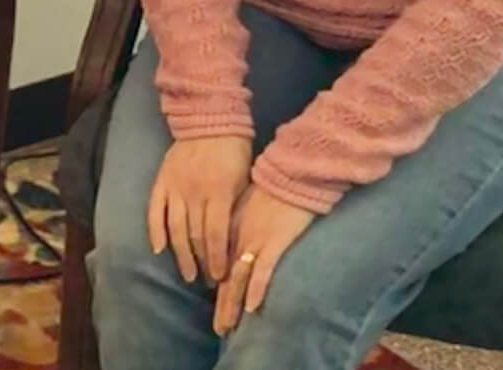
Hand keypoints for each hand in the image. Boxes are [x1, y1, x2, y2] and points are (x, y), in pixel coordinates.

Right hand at [147, 136, 250, 284]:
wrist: (209, 119)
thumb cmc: (235, 151)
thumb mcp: (244, 180)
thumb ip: (235, 208)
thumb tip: (232, 240)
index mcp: (218, 192)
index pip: (216, 234)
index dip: (217, 258)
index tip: (220, 277)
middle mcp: (194, 192)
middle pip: (195, 235)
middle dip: (201, 262)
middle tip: (206, 281)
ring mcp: (175, 187)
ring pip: (175, 228)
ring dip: (180, 254)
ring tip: (186, 274)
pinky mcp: (162, 181)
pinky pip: (155, 209)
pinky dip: (155, 230)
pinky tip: (158, 249)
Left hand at [213, 185, 314, 334]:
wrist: (288, 173)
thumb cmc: (267, 188)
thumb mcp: (241, 206)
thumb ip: (232, 226)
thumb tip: (226, 244)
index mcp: (228, 229)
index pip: (217, 264)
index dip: (215, 287)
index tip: (213, 306)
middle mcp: (237, 238)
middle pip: (225, 277)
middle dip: (222, 304)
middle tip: (218, 328)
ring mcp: (255, 241)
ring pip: (239, 278)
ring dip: (233, 304)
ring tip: (227, 325)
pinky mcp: (275, 242)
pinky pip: (263, 270)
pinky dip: (257, 289)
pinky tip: (252, 306)